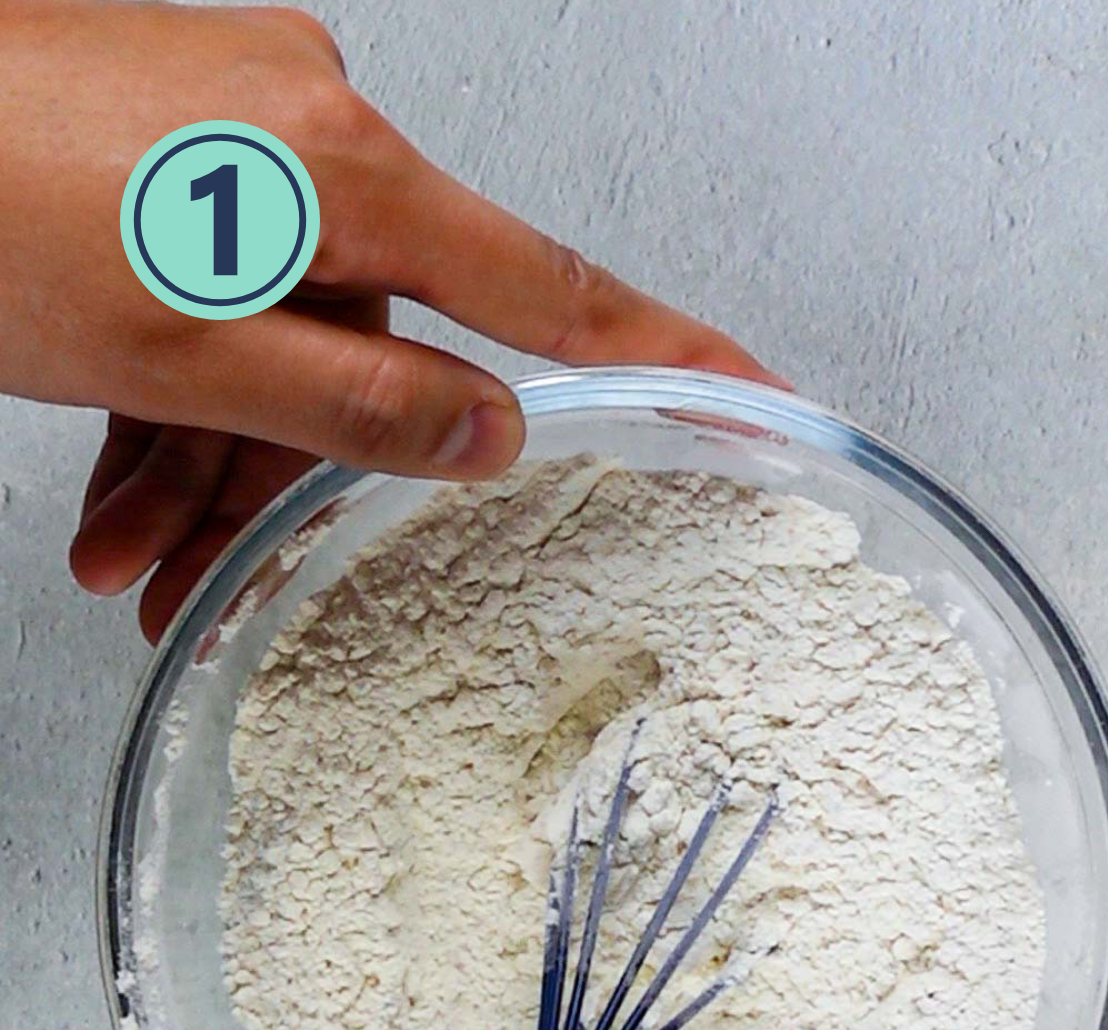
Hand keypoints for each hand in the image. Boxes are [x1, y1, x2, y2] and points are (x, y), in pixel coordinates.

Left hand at [0, 2, 776, 640]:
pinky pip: (218, 295)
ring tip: (129, 547)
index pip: (542, 286)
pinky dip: (174, 397)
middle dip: (288, 476)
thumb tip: (487, 432)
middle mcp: (304, 132)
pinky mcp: (175, 147)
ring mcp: (236, 133)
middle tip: (211, 571)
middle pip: (373, 344)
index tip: (747, 392)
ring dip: (206, 459)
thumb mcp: (179, 349)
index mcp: (337, 170)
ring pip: (279, 337)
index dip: (654, 354)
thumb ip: (353, 400)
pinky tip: (113, 485)